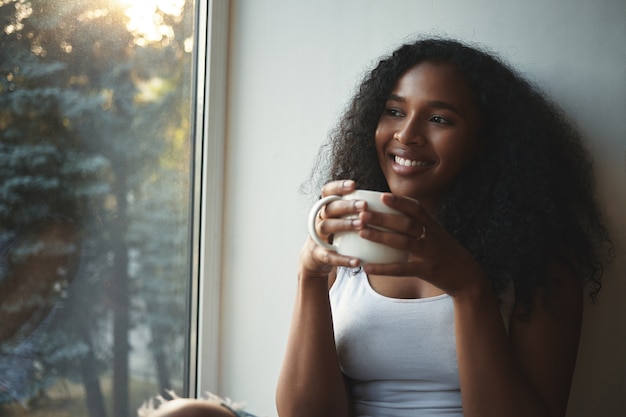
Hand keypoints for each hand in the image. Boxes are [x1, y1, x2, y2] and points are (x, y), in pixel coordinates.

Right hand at [299, 180, 363, 279]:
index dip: (338, 187)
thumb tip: (387, 201)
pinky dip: (343, 259)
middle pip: (329, 208)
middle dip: (346, 206)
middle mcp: (319, 219)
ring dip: (344, 225)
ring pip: (326, 226)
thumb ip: (357, 210)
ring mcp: (316, 236)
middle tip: (364, 205)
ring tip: (361, 225)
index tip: (354, 185)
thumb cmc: (337, 234)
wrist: (316, 259)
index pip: (328, 192)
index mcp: (326, 208)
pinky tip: (357, 261)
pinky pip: (329, 256)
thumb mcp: (342, 219)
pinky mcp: (318, 254)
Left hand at [358, 193, 487, 295]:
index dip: (399, 201)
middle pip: (405, 223)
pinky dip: (384, 268)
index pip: (416, 209)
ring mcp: (430, 254)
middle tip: (362, 213)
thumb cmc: (448, 256)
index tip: (382, 196)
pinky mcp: (427, 271)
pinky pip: (402, 269)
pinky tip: (367, 267)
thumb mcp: (439, 236)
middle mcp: (432, 237)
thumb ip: (422, 226)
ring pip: (403, 242)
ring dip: (381, 237)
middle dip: (383, 217)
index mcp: (434, 227)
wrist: (469, 278)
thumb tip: (398, 218)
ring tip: (362, 233)